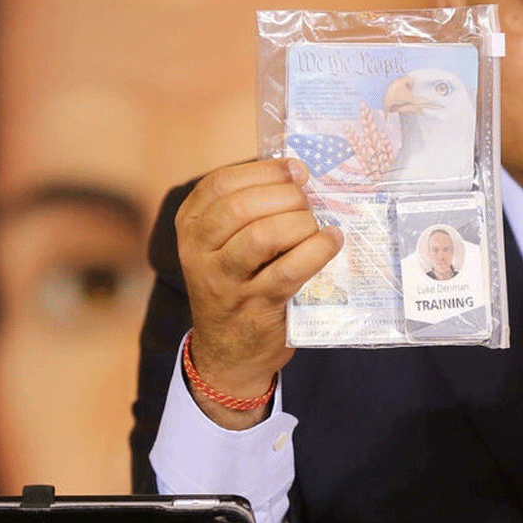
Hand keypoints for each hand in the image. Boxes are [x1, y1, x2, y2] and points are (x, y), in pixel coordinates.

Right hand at [175, 158, 342, 427]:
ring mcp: (224, 282)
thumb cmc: (238, 283)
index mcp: (191, 226)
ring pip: (262, 235)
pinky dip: (318, 249)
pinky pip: (290, 269)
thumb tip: (297, 172)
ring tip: (317, 225)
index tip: (295, 170)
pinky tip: (331, 241)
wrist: (228, 351)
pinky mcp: (255, 306)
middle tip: (308, 203)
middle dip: (285, 196)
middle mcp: (198, 252)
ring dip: (299, 223)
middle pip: (241, 206)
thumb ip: (249, 208)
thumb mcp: (225, 244)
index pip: (221, 183)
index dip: (264, 170)